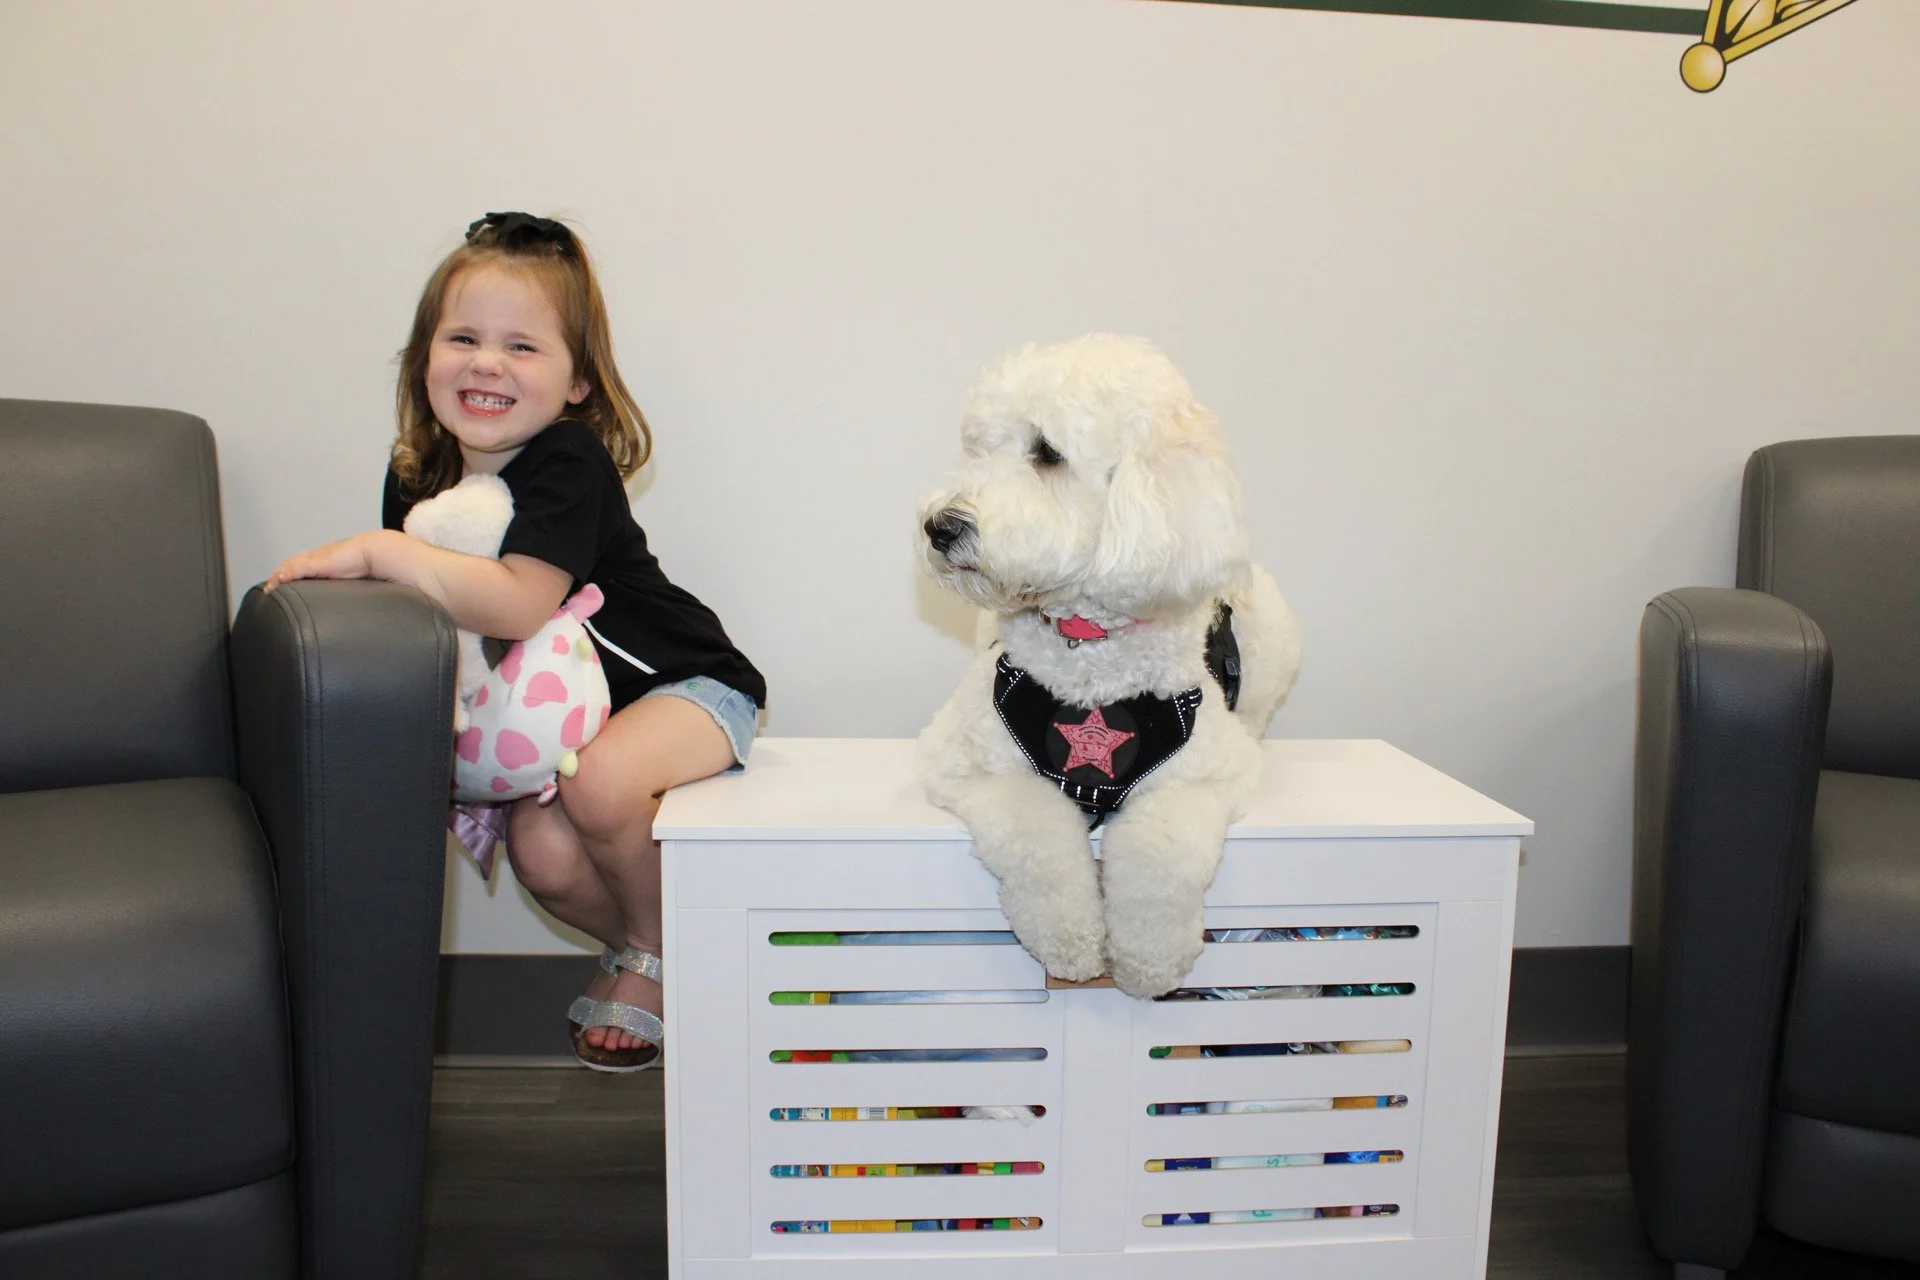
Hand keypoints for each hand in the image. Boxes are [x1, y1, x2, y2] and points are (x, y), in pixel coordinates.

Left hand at [264, 532, 380, 591]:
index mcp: (325, 559)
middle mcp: (318, 557)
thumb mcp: (353, 574)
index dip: (289, 572)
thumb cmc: (369, 563)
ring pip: (290, 566)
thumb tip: (352, 599)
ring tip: (270, 588)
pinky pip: (298, 568)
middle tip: (269, 588)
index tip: (280, 583)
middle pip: (290, 563)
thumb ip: (347, 582)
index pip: (300, 563)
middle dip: (278, 575)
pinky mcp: (320, 563)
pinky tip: (279, 580)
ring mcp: (317, 559)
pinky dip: (287, 574)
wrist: (376, 551)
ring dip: (278, 576)